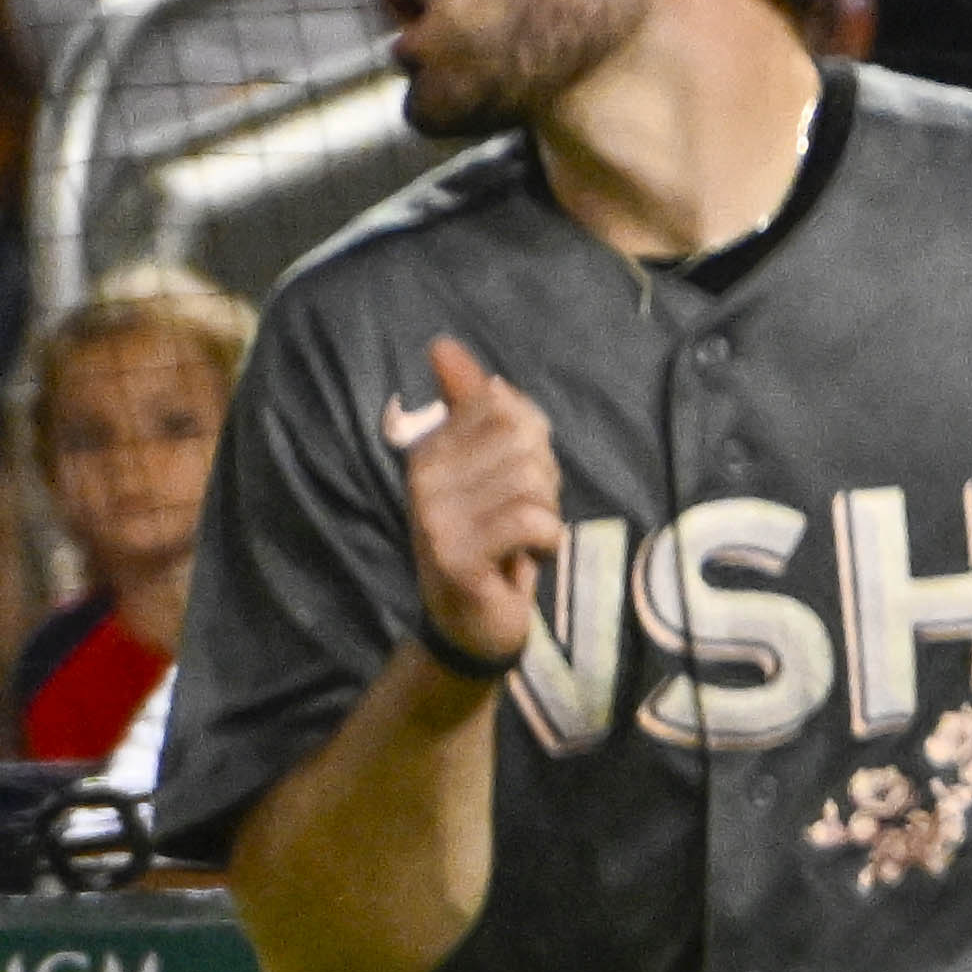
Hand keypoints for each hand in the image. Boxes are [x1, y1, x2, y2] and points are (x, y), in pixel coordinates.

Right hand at [405, 335, 564, 672]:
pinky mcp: (456, 556)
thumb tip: (443, 347)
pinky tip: (527, 560)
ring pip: (531, 481)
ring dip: (546, 515)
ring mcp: (435, 516)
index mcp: (431, 447)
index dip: (534, 443)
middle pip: (523, 439)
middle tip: (524, 516)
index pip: (505, 405)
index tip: (517, 482)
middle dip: (544, 479)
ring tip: (522, 540)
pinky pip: (532, 522)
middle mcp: (424, 475)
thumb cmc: (493, 541)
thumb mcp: (490, 469)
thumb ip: (472, 408)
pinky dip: (548, 542)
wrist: (472, 624)